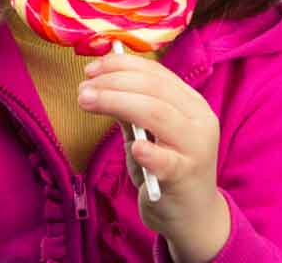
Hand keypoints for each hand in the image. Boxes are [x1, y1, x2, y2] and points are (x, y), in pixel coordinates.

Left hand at [78, 52, 227, 245]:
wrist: (193, 217)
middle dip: (111, 82)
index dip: (119, 65)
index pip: (154, 72)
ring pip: (156, 112)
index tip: (90, 70)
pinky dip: (150, 152)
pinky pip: (167, 161)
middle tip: (82, 89)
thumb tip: (97, 78)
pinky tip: (134, 148)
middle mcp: (200, 120)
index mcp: (191, 102)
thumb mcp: (146, 131)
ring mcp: (197, 149)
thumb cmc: (164, 166)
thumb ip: (129, 105)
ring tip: (86, 102)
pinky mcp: (186, 178)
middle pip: (152, 88)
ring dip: (115, 102)